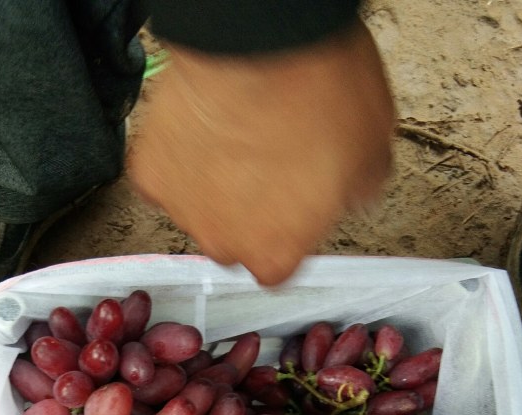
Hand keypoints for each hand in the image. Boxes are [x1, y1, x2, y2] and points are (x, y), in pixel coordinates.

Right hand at [128, 19, 394, 286]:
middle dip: (248, 211)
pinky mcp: (149, 173)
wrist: (261, 43)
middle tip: (268, 164)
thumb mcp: (372, 152)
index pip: (279, 264)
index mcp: (278, 254)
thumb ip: (356, 193)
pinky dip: (177, 158)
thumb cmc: (320, 93)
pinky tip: (201, 129)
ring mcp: (182, 209)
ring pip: (197, 208)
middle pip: (233, 242)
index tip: (297, 205)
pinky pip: (163, 174)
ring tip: (236, 137)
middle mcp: (225, 244)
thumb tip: (353, 192)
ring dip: (212, 183)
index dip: (288, 231)